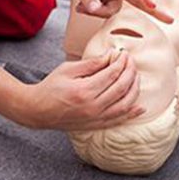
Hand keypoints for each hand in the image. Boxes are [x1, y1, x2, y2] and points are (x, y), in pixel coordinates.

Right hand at [16, 49, 143, 130]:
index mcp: (84, 90)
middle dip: (130, 72)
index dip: (121, 62)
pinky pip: (118, 120)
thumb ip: (91, 63)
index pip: (112, 74)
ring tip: (136, 77)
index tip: (124, 54)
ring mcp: (95, 118)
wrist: (37, 111)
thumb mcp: (67, 69)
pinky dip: (131, 113)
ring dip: (134, 89)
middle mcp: (92, 106)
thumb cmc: (50, 87)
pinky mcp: (95, 126)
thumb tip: (111, 55)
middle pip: (121, 87)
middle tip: (131, 61)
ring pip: (124, 104)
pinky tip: (140, 107)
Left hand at [58, 0, 173, 23]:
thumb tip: (93, 10)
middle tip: (171, 21)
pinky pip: (106, 14)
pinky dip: (94, 13)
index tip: (152, 3)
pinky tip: (82, 6)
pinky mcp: (111, 2)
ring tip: (80, 5)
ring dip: (97, 12)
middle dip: (155, 10)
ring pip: (113, 12)